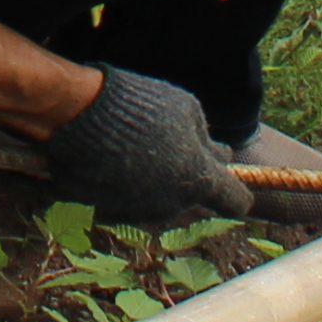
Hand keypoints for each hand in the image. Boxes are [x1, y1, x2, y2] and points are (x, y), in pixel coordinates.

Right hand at [32, 67, 249, 225]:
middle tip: (168, 148)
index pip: (235, 202)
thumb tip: (215, 154)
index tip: (235, 188)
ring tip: (135, 149)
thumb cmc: (142, 108)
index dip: (238, 195)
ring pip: (159, 200)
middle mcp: (175, 205)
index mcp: (200, 180)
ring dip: (155, 183)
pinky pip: (128, 202)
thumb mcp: (187, 109)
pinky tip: (113, 161)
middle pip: (191, 198)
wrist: (82, 117)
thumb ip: (205, 138)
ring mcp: (141, 212)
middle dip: (186, 179)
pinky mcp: (111, 213)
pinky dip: (126, 188)